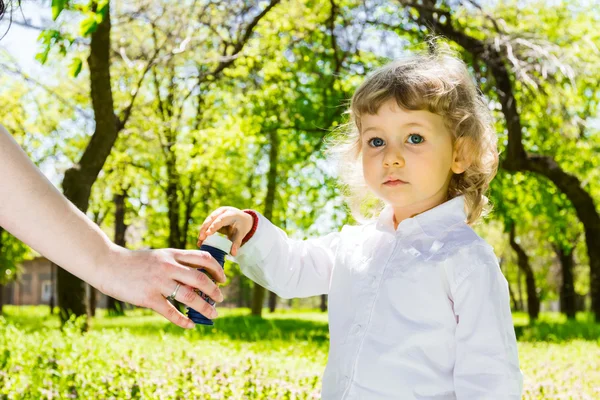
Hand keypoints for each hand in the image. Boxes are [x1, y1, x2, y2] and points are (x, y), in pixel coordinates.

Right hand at [98, 245, 226, 328]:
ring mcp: (158, 282)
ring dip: (204, 307)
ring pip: (189, 297)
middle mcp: (168, 267)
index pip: (203, 258)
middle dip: (214, 291)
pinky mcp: (148, 298)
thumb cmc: (134, 261)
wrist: (107, 264)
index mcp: (172, 254)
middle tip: (220, 299)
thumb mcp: (158, 255)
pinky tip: (190, 325)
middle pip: (200, 279)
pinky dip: (183, 320)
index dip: (217, 269)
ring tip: (212, 314)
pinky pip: (170, 312)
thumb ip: (175, 262)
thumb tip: (196, 274)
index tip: (223, 279)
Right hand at [196, 206, 253, 255]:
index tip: (208, 234)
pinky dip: (204, 231)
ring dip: (202, 231)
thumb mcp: (241, 233)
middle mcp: (223, 211)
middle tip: (201, 238)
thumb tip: (233, 254)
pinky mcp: (213, 217)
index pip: (221, 219)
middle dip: (205, 228)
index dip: (214, 226)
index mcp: (231, 214)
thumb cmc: (242, 226)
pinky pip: (207, 224)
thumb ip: (237, 243)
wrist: (242, 218)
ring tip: (200, 241)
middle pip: (212, 218)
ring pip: (207, 221)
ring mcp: (217, 213)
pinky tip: (200, 240)